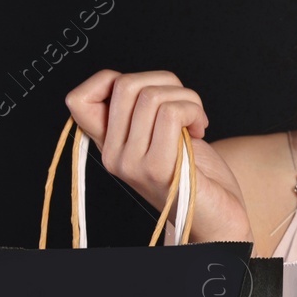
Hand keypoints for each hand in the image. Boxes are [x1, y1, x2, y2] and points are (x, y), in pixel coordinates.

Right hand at [65, 69, 251, 242]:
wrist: (219, 217)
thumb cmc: (193, 172)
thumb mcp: (158, 134)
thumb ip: (140, 110)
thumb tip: (135, 80)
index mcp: (108, 146)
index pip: (77, 100)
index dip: (109, 80)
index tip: (146, 95)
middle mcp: (113, 157)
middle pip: (125, 85)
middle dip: (165, 83)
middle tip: (185, 106)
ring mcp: (132, 165)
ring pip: (152, 96)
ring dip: (187, 98)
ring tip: (196, 120)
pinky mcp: (158, 169)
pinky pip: (171, 114)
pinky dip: (194, 111)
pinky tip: (200, 130)